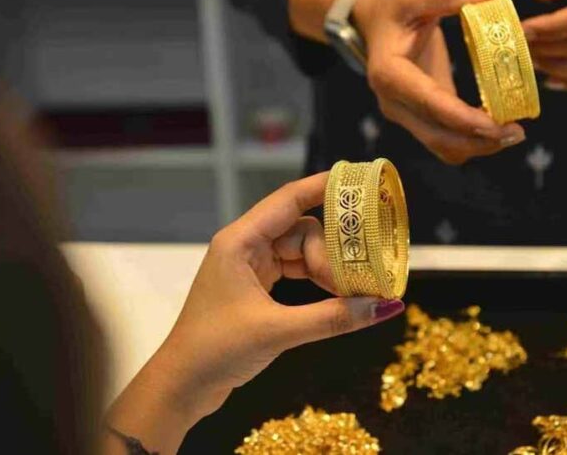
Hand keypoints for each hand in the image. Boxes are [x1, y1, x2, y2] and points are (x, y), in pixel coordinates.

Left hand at [106, 173, 404, 452]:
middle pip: (302, 231)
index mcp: (240, 242)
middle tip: (359, 280)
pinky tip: (336, 299)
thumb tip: (384, 306)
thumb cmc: (217, 349)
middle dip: (333, 252)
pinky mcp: (255, 288)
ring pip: (301, 253)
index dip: (324, 186)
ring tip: (353, 294)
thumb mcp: (278, 331)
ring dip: (327, 269)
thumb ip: (332, 317)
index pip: (289, 200)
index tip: (358, 182)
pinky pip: (294, 271)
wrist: (182, 385)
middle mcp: (245, 247)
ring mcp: (250, 267)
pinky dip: (316, 282)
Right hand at [353, 0, 526, 164]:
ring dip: (478, 146)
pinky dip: (471, 140)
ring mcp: (404, 115)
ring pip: (442, 146)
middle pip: (438, 137)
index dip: (464, 119)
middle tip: (518, 132)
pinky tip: (496, 128)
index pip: (430, 104)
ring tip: (512, 133)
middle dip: (479, 141)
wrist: (374, 25)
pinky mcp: (417, 119)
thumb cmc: (394, 9)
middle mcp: (393, 103)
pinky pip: (445, 140)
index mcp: (390, 74)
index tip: (498, 125)